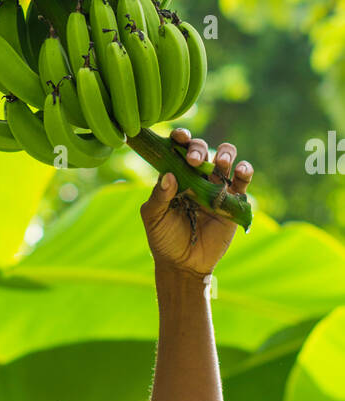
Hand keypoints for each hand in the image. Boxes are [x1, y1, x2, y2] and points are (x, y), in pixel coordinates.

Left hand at [140, 129, 253, 277]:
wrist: (183, 264)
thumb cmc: (163, 238)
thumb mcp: (154, 218)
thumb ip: (159, 197)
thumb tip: (168, 175)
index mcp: (175, 175)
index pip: (179, 149)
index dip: (181, 138)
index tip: (179, 136)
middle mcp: (196, 177)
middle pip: (203, 150)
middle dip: (199, 149)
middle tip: (194, 161)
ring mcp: (216, 187)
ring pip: (226, 159)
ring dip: (226, 154)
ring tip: (221, 163)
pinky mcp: (233, 201)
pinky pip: (242, 181)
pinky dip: (245, 171)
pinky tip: (241, 170)